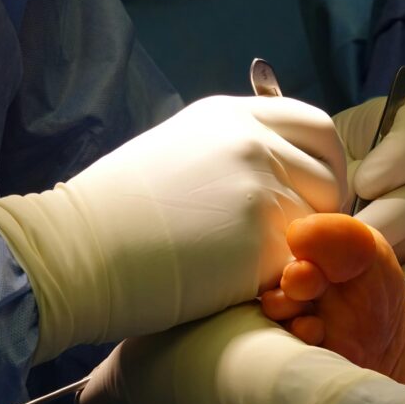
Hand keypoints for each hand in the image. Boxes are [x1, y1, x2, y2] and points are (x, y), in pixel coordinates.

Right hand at [0, 96, 345, 363]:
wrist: (73, 254)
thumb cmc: (112, 216)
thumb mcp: (177, 152)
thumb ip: (233, 153)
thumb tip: (280, 171)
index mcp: (230, 116)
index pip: (317, 125)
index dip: (325, 163)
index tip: (314, 193)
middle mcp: (253, 142)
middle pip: (331, 173)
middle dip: (324, 209)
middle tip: (295, 240)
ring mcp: (261, 188)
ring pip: (321, 223)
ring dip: (301, 248)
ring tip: (254, 266)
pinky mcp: (263, 240)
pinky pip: (300, 264)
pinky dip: (280, 281)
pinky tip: (240, 287)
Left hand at [333, 95, 404, 295]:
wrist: (333, 205)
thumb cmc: (326, 175)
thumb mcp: (322, 158)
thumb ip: (334, 174)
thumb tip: (341, 210)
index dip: (397, 159)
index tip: (363, 184)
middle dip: (388, 220)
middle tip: (351, 243)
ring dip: (401, 250)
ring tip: (362, 264)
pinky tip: (393, 280)